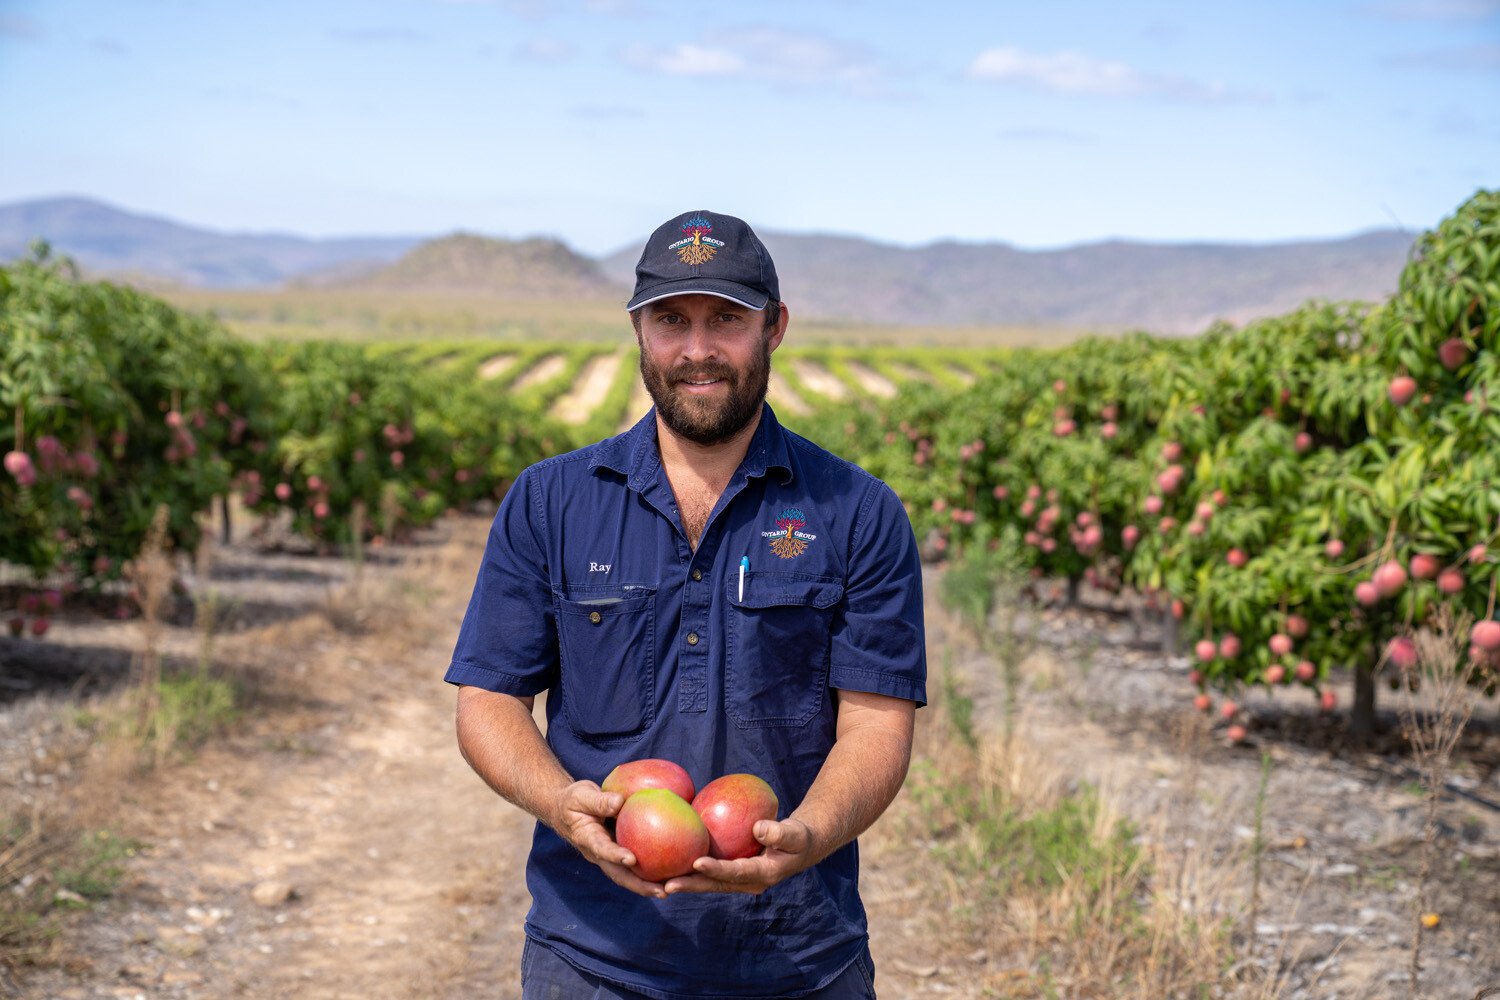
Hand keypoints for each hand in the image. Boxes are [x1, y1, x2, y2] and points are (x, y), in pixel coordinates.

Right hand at [552, 780, 667, 898]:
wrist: (565, 810)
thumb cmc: (573, 800)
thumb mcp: (581, 795)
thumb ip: (599, 800)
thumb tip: (620, 802)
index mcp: (587, 838)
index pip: (601, 849)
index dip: (615, 855)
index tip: (631, 859)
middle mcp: (598, 853)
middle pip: (618, 874)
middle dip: (638, 885)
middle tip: (660, 892)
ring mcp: (607, 856)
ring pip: (627, 874)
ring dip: (646, 884)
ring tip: (668, 891)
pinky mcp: (617, 852)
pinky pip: (633, 864)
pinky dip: (648, 870)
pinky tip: (669, 871)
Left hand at [662, 818, 817, 895]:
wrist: (801, 846)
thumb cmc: (799, 836)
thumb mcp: (795, 833)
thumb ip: (780, 832)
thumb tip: (759, 828)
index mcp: (762, 875)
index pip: (735, 873)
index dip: (715, 870)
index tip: (697, 863)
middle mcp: (747, 882)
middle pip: (715, 884)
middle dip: (691, 885)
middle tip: (667, 884)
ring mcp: (739, 879)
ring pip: (709, 882)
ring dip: (687, 882)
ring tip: (660, 882)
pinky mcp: (733, 872)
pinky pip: (710, 872)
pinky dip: (692, 871)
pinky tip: (671, 863)